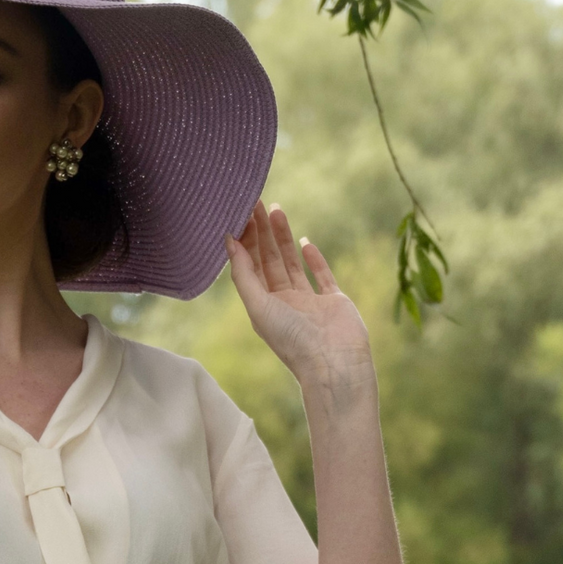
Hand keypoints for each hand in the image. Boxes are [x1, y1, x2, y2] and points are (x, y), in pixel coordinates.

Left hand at [225, 202, 373, 391]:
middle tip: (256, 201)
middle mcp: (284, 303)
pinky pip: (321, 275)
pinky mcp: (332, 301)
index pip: (249, 266)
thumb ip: (243, 274)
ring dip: (284, 237)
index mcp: (263, 307)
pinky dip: (313, 258)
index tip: (240, 213)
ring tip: (277, 209)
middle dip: (262, 232)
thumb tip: (228, 241)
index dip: (244, 240)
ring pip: (292, 263)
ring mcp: (309, 302)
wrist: (334, 362)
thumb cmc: (292, 339)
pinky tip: (305, 241)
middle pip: (268, 260)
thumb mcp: (259, 306)